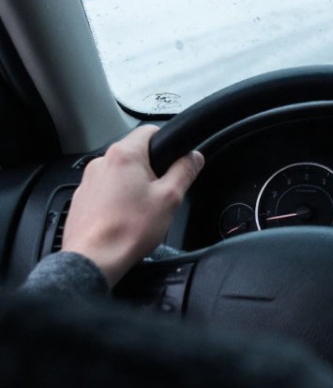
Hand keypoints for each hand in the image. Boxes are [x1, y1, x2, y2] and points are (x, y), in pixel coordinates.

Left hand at [62, 125, 203, 286]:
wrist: (94, 260)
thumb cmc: (129, 230)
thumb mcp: (170, 197)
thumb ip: (185, 170)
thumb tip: (194, 157)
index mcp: (124, 155)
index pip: (150, 130)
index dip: (167, 143)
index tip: (175, 160)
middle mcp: (101, 163)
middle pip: (135, 154)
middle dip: (151, 170)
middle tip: (161, 193)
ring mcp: (87, 182)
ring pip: (120, 174)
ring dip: (132, 185)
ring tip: (141, 210)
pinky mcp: (80, 200)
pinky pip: (105, 191)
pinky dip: (116, 200)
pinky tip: (125, 219)